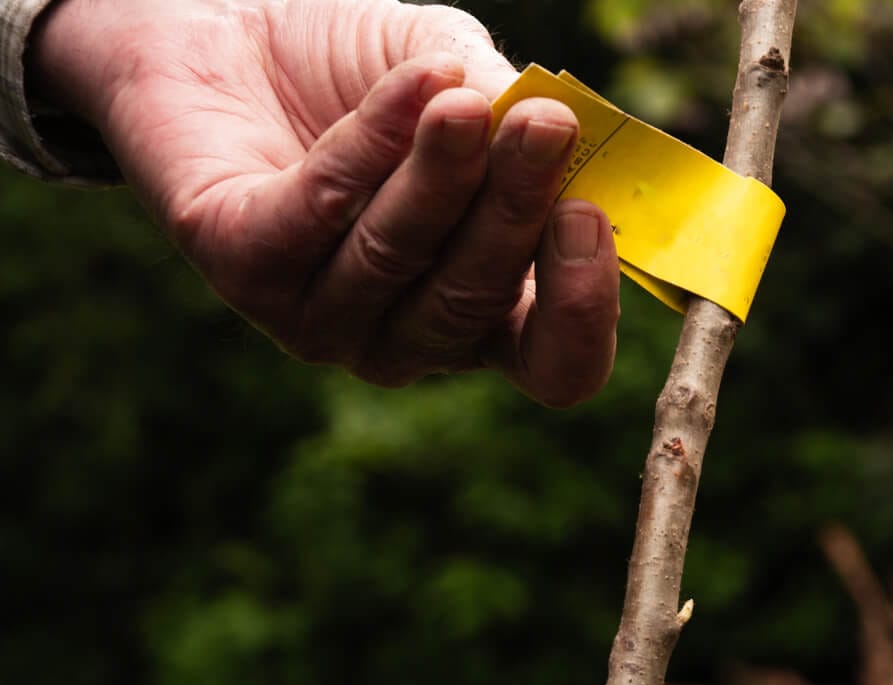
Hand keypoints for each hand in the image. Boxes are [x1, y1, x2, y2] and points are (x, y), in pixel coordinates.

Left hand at [30, 0, 620, 405]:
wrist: (226, 26)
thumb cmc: (369, 71)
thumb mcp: (467, 79)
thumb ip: (514, 110)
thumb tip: (565, 133)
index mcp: (484, 318)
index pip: (554, 366)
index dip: (581, 313)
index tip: (589, 216)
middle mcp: (405, 339)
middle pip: (476, 306)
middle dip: (515, 209)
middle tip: (545, 124)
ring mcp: (321, 320)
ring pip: (397, 260)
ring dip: (440, 175)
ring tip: (462, 100)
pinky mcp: (243, 269)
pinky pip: (319, 215)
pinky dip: (370, 146)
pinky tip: (411, 88)